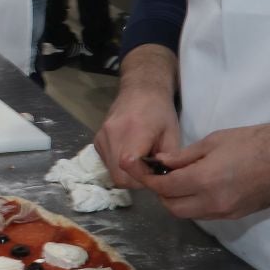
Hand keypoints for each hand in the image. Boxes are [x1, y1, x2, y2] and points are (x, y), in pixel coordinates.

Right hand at [94, 69, 180, 189]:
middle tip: (149, 171)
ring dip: (127, 174)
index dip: (142, 177)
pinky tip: (131, 155)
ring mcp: (101, 137)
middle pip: (118, 175)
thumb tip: (161, 180)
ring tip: (141, 162)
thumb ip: (167, 160)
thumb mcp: (172, 135)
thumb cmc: (160, 111)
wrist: (141, 89)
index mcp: (133, 131)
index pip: (128, 166)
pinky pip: (107, 163)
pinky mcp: (97, 140)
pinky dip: (118, 166)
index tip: (154, 173)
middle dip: (135, 180)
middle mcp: (112, 134)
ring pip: (111, 171)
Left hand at [124, 122, 269, 220]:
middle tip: (160, 175)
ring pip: (190, 214)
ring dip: (178, 201)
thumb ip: (184, 156)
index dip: (148, 179)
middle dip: (161, 193)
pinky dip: (195, 205)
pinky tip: (197, 188)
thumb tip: (160, 162)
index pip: (164, 187)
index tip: (139, 169)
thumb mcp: (213, 141)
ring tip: (178, 180)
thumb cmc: (251, 142)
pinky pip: (207, 215)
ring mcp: (226, 212)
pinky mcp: (237, 216)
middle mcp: (213, 202)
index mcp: (204, 180)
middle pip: (173, 208)